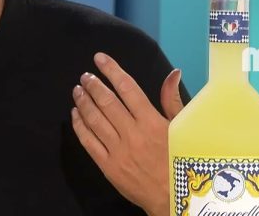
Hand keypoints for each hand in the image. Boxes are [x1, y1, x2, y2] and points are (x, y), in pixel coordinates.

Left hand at [71, 52, 182, 215]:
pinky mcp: (108, 166)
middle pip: (107, 102)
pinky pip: (89, 142)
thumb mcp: (183, 129)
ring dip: (83, 102)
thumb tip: (172, 73)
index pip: (127, 88)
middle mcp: (133, 134)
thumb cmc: (181, 160)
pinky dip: (79, 125)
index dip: (112, 70)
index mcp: (152, 122)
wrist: (174, 199)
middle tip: (85, 76)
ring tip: (77, 90)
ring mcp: (118, 151)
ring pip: (95, 120)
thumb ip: (172, 100)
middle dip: (93, 85)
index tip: (99, 59)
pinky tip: (75, 114)